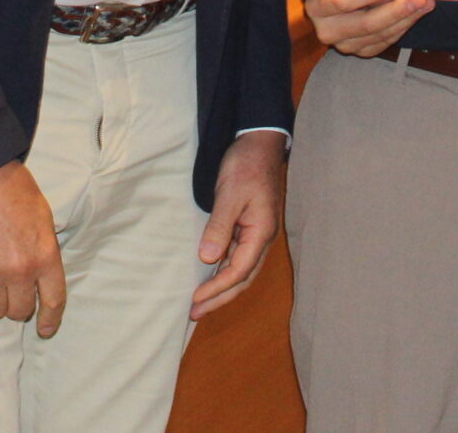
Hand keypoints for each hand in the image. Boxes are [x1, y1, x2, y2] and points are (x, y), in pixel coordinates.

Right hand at [0, 160, 65, 335]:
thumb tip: (42, 273)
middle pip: (20, 311)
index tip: (45, 330)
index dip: (50, 320)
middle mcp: (21, 270)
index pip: (53, 301)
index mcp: (46, 256)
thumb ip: (44, 250)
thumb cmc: (14, 190)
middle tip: (12, 292)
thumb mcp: (43, 218)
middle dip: (18, 305)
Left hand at [190, 131, 286, 319]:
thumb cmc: (246, 166)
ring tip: (200, 303)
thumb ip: (219, 227)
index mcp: (261, 233)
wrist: (259, 144)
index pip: (239, 271)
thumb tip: (208, 259)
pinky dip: (224, 272)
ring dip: (222, 288)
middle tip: (195, 313)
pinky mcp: (249, 228)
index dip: (217, 288)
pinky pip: (237, 258)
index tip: (195, 299)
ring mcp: (257, 234)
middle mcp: (262, 238)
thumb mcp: (229, 195)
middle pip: (243, 278)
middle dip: (220, 298)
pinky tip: (210, 278)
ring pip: (241, 271)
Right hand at [303, 0, 431, 58]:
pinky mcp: (360, 50)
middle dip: (396, 10)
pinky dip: (404, 25)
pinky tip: (417, 12)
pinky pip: (386, 40)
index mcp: (317, 6)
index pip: (342, 1)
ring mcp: (344, 44)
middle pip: (366, 23)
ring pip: (380, 34)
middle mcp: (328, 29)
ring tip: (425, 2)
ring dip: (406, 18)